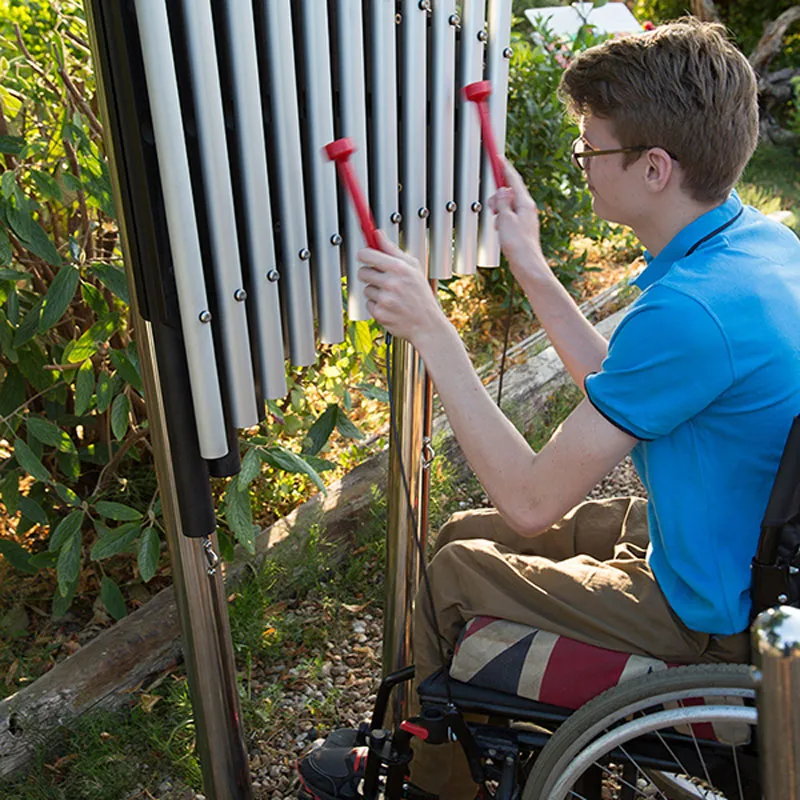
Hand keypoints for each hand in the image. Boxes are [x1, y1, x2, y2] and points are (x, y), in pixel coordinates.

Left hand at [357, 231, 448, 347]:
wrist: (427, 324)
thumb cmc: (421, 295)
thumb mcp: (413, 268)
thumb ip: (393, 250)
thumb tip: (377, 234)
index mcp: (400, 269)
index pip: (368, 255)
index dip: (363, 254)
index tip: (364, 256)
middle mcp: (391, 284)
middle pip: (362, 272)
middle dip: (369, 274)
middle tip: (381, 278)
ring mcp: (385, 300)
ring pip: (366, 289)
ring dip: (375, 291)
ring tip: (391, 295)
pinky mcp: (380, 314)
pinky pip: (368, 304)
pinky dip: (376, 305)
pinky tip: (390, 306)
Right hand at [488, 158, 549, 282]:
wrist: (527, 264)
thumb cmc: (518, 245)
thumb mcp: (505, 219)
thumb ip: (502, 202)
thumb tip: (502, 190)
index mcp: (525, 203)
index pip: (513, 179)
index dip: (504, 167)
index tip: (498, 157)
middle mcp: (526, 208)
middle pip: (509, 192)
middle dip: (497, 195)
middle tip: (492, 205)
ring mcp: (524, 218)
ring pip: (507, 205)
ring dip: (498, 209)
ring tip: (496, 220)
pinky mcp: (521, 228)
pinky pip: (508, 216)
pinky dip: (501, 218)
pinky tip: (499, 229)